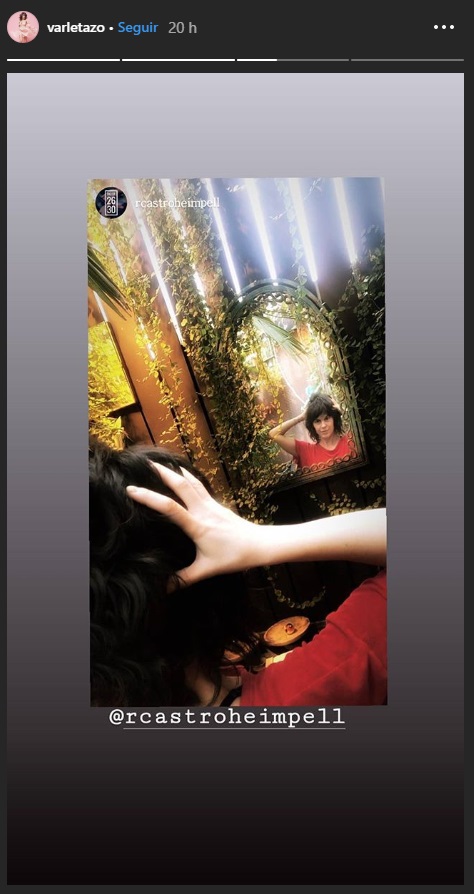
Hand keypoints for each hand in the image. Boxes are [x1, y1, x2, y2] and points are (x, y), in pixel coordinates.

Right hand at [126, 463, 260, 586]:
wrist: (260, 544)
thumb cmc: (234, 557)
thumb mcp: (207, 570)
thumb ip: (184, 579)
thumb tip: (164, 590)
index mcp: (197, 526)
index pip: (169, 507)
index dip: (149, 497)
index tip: (131, 489)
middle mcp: (203, 510)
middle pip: (180, 484)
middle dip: (161, 472)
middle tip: (144, 463)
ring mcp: (211, 504)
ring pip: (190, 481)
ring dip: (174, 470)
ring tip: (159, 463)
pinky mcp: (217, 503)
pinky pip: (199, 485)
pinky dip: (187, 477)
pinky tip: (182, 474)